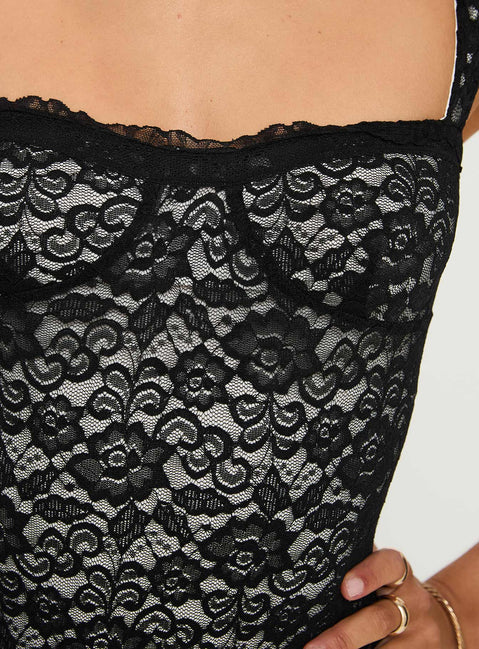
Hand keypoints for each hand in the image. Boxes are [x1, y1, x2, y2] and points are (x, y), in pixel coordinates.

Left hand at [303, 543, 457, 648]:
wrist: (439, 624)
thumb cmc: (393, 593)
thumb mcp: (384, 575)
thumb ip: (355, 566)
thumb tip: (308, 570)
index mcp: (400, 574)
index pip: (389, 565)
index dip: (369, 575)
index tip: (346, 589)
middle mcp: (413, 603)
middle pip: (380, 619)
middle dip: (345, 636)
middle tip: (313, 648)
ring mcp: (419, 635)